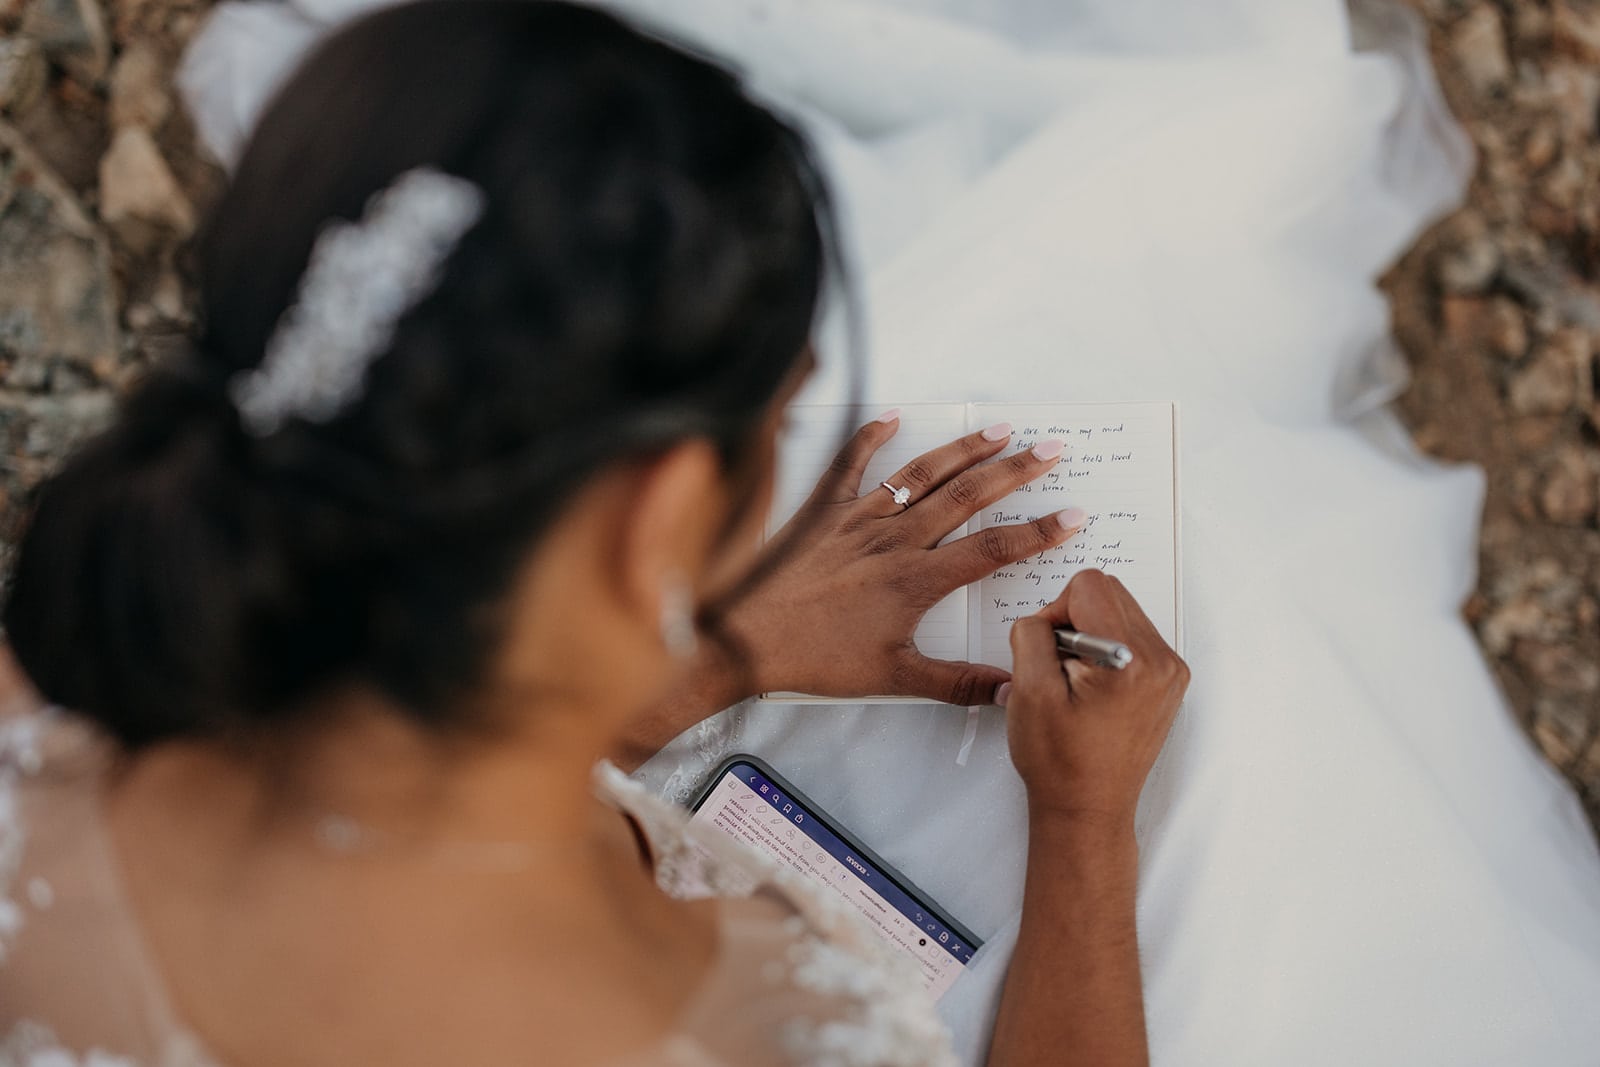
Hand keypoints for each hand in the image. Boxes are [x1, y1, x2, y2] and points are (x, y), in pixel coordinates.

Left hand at [722, 414, 1085, 705]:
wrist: (741, 640)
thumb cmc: (813, 660)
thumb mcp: (891, 678)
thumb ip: (955, 682)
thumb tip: (1008, 688)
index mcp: (914, 581)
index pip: (991, 549)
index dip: (1037, 532)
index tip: (1072, 515)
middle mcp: (891, 540)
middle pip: (966, 497)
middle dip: (1014, 471)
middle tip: (1051, 449)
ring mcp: (855, 519)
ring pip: (919, 474)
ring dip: (962, 450)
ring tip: (999, 429)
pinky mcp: (820, 511)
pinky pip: (848, 464)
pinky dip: (871, 436)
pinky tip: (893, 415)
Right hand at [1004, 570, 1188, 829]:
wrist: (1088, 808)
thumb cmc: (1060, 762)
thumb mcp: (1028, 691)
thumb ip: (1032, 634)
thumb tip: (1045, 617)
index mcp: (1129, 660)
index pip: (1089, 586)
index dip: (1055, 610)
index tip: (1047, 649)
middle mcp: (1162, 661)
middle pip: (1109, 592)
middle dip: (1074, 617)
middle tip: (1059, 664)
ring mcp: (1171, 672)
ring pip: (1121, 612)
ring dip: (1091, 633)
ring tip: (1076, 680)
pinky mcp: (1169, 682)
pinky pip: (1134, 637)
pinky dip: (1108, 649)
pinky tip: (1093, 687)